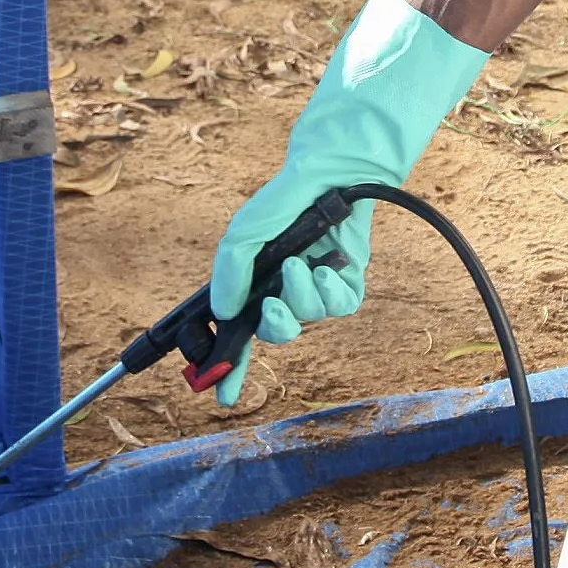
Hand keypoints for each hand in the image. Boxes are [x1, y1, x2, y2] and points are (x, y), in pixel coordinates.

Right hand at [197, 0, 489, 407]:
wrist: (329, 174)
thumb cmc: (283, 201)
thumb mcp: (244, 234)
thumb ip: (229, 271)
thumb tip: (222, 314)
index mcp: (254, 286)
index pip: (237, 337)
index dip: (228, 368)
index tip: (219, 393)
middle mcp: (284, 292)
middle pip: (276, 335)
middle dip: (273, 328)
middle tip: (270, 308)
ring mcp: (316, 289)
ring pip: (309, 319)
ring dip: (301, 295)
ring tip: (300, 263)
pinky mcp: (348, 283)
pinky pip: (340, 306)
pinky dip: (331, 288)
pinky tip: (327, 264)